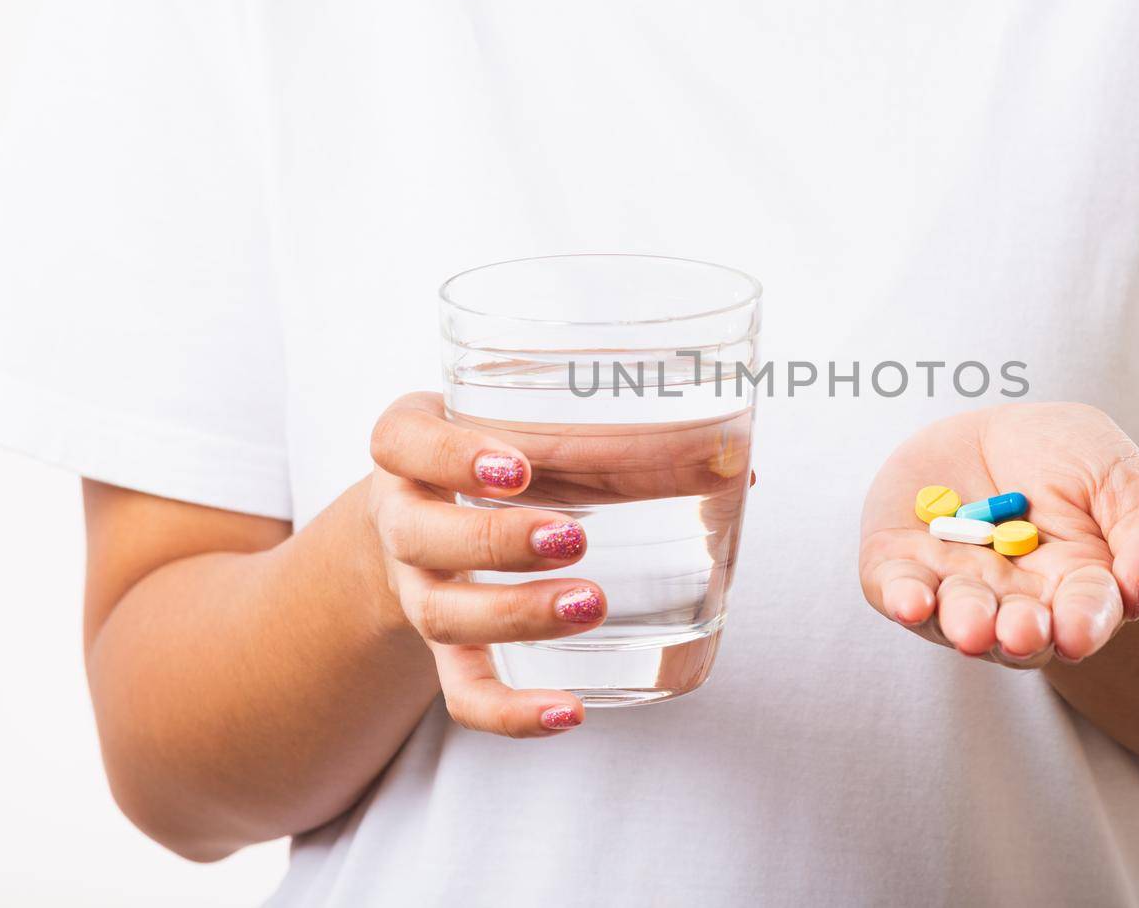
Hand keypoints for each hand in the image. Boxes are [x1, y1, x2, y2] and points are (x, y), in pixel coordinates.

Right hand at [366, 392, 599, 736]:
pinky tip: (568, 712)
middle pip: (419, 534)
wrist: (431, 515)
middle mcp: (402, 516)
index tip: (517, 467)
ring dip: (515, 614)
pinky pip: (462, 692)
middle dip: (496, 541)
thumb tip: (736, 465)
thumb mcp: (534, 426)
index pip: (402, 442)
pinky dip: (510, 712)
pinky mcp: (445, 651)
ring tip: (590, 604)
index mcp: (413, 444)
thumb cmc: (504, 455)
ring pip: (440, 614)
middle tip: (574, 538)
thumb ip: (616, 434)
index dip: (451, 456)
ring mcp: (417, 588)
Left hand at [859, 403, 1138, 664]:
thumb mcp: (1122, 478)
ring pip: (956, 616)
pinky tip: (910, 600)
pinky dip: (901, 596)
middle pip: (1018, 631)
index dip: (1082, 623)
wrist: (993, 433)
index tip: (1078, 632)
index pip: (1083, 614)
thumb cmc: (1070, 458)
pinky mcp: (899, 566)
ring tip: (972, 626)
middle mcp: (1014, 602)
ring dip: (964, 621)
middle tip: (1021, 634)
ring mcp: (954, 586)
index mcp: (1075, 590)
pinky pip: (895, 589)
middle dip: (1019, 635)